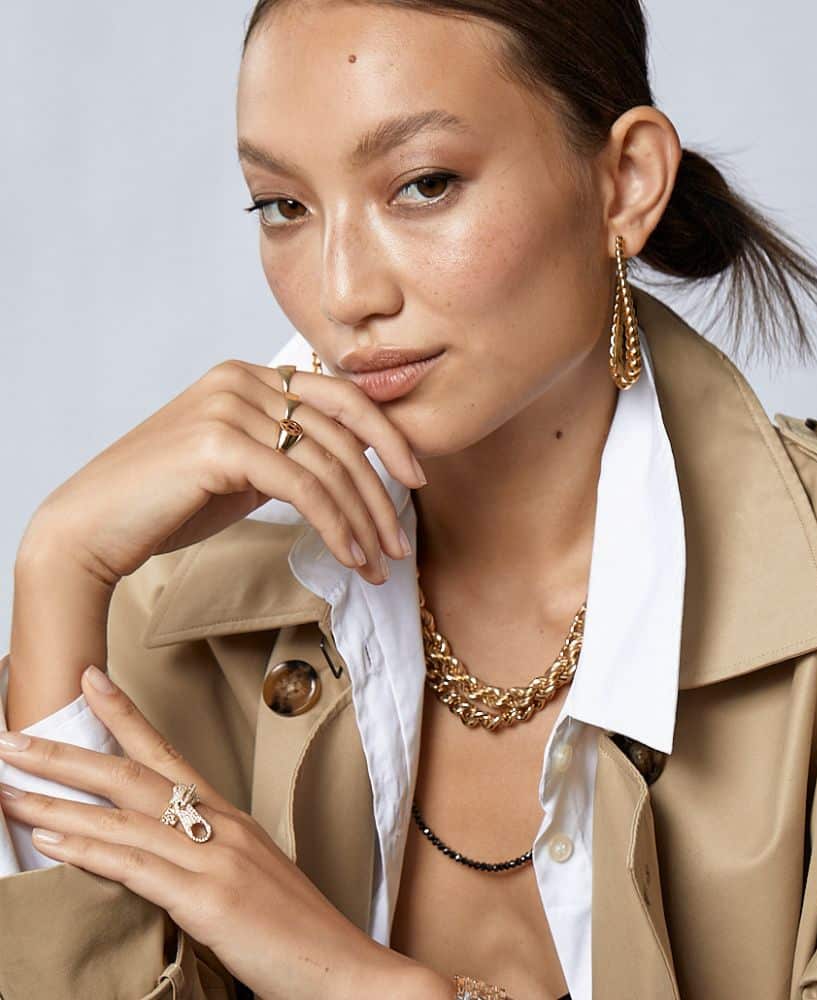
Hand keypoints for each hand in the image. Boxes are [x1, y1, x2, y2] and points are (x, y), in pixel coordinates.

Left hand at [0, 667, 447, 999]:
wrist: (342, 969)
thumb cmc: (294, 931)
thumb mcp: (246, 880)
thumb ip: (201, 859)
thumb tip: (150, 855)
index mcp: (230, 818)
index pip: (167, 754)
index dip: (124, 716)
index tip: (89, 681)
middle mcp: (222, 827)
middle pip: (134, 776)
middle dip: (68, 755)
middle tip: (12, 737)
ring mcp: (217, 860)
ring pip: (125, 819)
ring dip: (57, 804)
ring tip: (9, 789)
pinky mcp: (210, 900)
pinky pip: (139, 869)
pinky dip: (92, 851)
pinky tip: (54, 842)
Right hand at [24, 359, 426, 591]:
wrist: (93, 527)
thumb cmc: (168, 502)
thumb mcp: (242, 465)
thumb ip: (288, 451)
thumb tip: (351, 465)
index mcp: (251, 375)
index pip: (341, 397)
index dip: (387, 437)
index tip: (414, 478)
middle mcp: (242, 380)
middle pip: (341, 434)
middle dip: (380, 495)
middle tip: (400, 544)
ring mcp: (229, 407)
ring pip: (327, 464)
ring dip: (363, 521)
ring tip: (380, 565)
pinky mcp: (218, 445)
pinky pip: (302, 487)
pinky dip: (334, 525)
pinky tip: (350, 556)